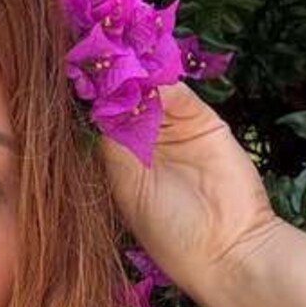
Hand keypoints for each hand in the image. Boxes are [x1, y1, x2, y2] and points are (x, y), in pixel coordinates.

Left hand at [97, 81, 283, 301]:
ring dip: (136, 78)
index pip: (103, 122)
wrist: (228, 248)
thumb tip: (99, 105)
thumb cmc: (170, 232)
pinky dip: (164, 82)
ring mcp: (174, 130)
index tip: (77, 78)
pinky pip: (180, 94)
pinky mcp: (203, 121)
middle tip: (97, 58)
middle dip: (112, 82)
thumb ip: (115, 147)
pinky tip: (149, 76)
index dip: (93, 102)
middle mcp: (146, 143)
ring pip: (150, 92)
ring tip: (120, 61)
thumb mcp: (129, 189)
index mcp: (122, 164)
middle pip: (125, 100)